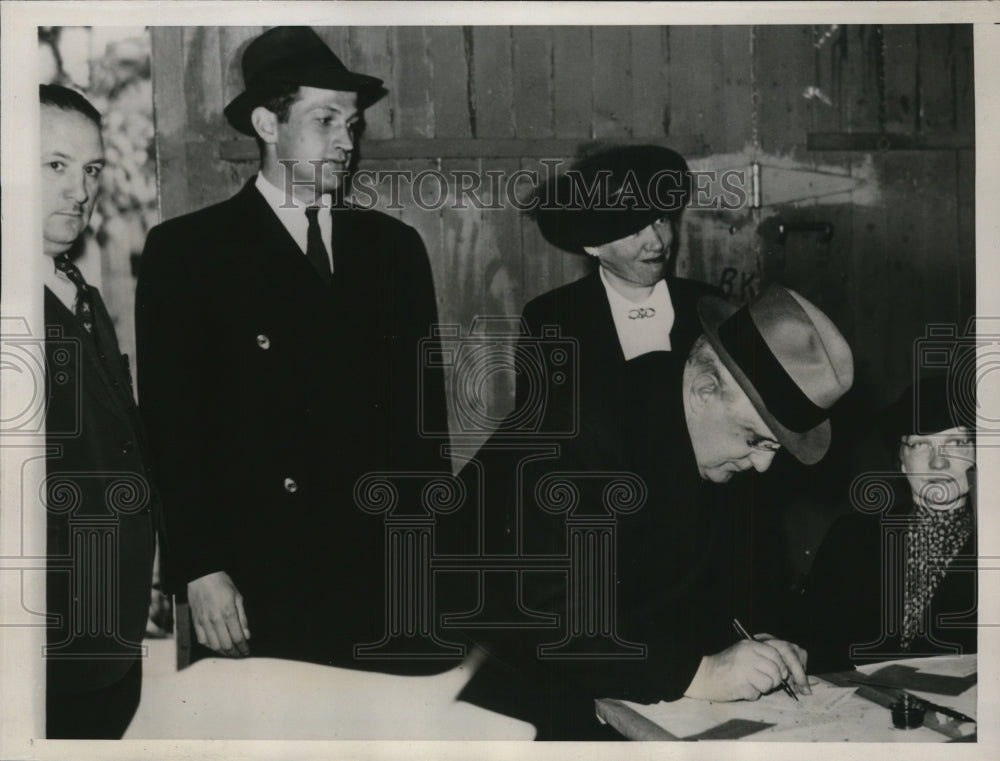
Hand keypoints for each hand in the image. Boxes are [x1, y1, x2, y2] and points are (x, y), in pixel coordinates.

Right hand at [187, 571, 249, 656]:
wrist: (201, 576)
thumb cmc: (221, 583)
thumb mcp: (237, 597)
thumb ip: (242, 617)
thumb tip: (246, 634)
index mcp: (228, 613)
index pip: (237, 637)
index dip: (243, 647)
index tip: (247, 651)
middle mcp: (215, 620)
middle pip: (226, 645)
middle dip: (235, 653)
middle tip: (240, 654)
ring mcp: (204, 622)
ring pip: (214, 645)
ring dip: (223, 652)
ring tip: (230, 652)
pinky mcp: (196, 622)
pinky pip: (202, 640)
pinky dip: (211, 646)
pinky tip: (217, 646)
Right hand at [684, 636, 809, 701]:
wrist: (704, 675)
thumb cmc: (726, 666)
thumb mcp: (743, 653)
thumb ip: (761, 657)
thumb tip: (784, 670)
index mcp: (749, 646)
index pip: (775, 654)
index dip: (781, 666)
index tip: (780, 674)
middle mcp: (747, 656)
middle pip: (775, 670)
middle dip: (775, 680)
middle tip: (768, 683)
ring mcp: (743, 670)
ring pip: (768, 683)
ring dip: (764, 689)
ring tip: (753, 686)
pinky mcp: (739, 685)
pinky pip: (756, 694)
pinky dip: (752, 695)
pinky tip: (742, 690)